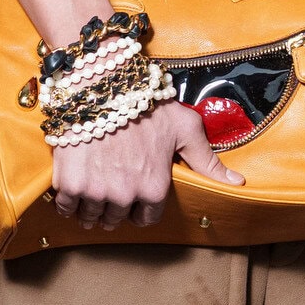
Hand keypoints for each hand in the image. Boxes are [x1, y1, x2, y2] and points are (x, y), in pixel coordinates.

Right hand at [52, 101, 240, 231]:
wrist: (101, 84)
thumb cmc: (147, 104)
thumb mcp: (185, 128)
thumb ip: (208, 161)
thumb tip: (237, 183)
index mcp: (155, 187)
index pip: (147, 217)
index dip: (142, 207)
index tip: (135, 195)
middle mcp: (126, 195)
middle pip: (118, 219)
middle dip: (116, 207)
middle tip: (112, 189)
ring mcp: (95, 191)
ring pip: (92, 217)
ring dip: (92, 209)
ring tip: (92, 192)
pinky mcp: (69, 183)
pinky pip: (66, 207)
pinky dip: (68, 202)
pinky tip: (74, 188)